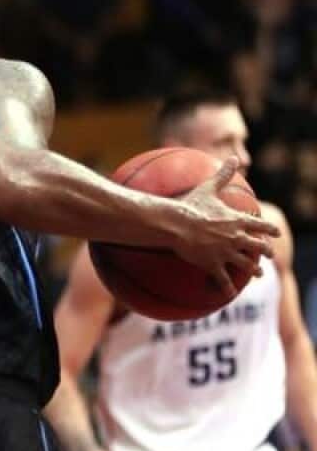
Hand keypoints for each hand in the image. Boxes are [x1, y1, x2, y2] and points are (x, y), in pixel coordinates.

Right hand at [172, 157, 278, 294]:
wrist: (176, 224)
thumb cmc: (190, 205)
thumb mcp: (208, 188)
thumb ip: (222, 175)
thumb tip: (232, 157)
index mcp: (236, 220)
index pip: (259, 225)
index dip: (269, 230)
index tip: (275, 233)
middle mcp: (236, 237)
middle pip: (257, 247)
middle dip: (265, 251)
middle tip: (270, 255)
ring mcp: (225, 253)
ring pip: (245, 264)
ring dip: (254, 270)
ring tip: (259, 274)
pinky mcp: (212, 264)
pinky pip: (223, 279)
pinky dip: (228, 287)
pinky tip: (231, 293)